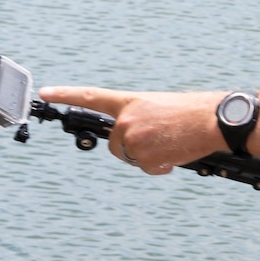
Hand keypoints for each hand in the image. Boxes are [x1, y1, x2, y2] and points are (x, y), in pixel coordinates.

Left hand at [36, 87, 224, 174]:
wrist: (213, 120)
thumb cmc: (194, 112)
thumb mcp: (160, 106)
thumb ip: (140, 117)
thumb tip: (134, 139)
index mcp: (131, 101)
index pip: (91, 96)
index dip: (66, 94)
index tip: (46, 92)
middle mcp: (126, 118)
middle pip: (114, 144)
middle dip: (130, 149)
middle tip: (157, 144)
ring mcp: (133, 137)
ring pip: (130, 157)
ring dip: (147, 158)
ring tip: (171, 145)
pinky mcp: (143, 156)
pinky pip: (145, 168)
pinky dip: (159, 167)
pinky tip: (174, 156)